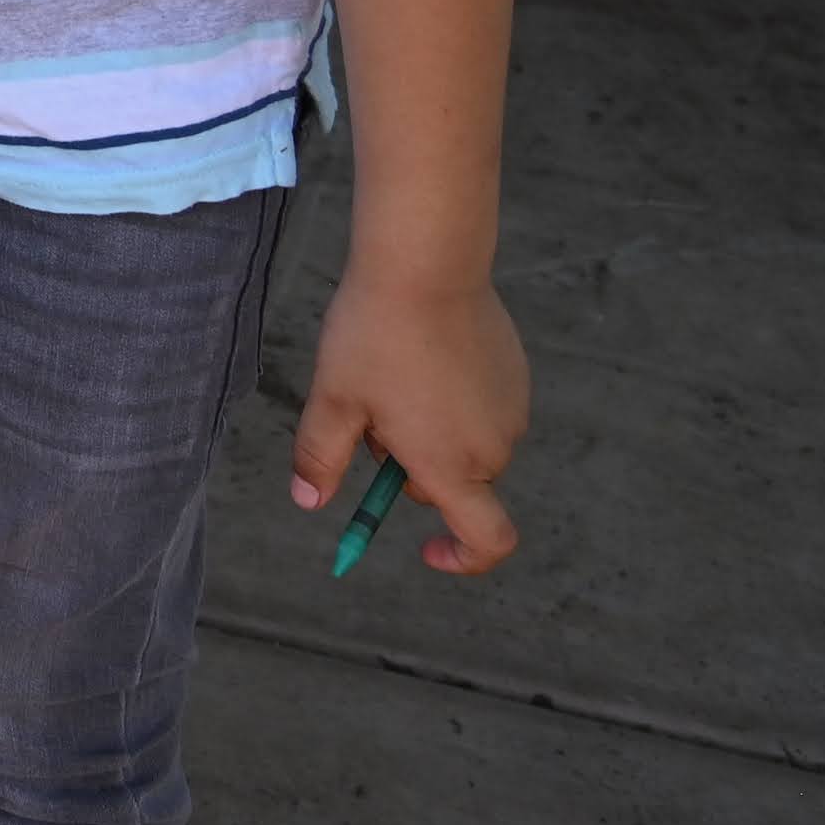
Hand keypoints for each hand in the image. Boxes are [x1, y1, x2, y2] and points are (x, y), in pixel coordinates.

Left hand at [291, 260, 527, 576]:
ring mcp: (512, 410)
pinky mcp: (517, 376)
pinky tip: (421, 352)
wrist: (426, 265)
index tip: (430, 552)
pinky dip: (451, 400)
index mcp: (452, 466)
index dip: (464, 559)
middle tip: (369, 412)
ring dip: (430, 430)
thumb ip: (320, 458)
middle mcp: (493, 447)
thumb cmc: (374, 336)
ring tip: (393, 372)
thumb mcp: (334, 400)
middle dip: (413, 464)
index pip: (487, 542)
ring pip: (464, 443)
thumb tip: (307, 503)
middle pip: (454, 483)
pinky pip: (481, 407)